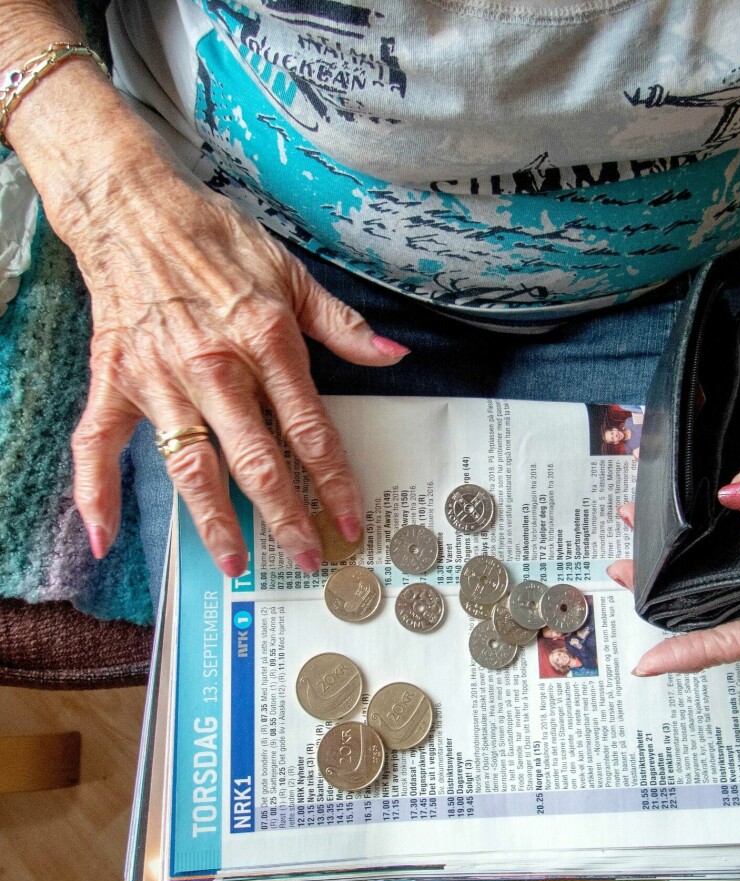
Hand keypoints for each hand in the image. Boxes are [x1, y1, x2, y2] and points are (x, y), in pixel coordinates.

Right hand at [60, 144, 407, 575]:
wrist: (135, 208)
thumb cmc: (218, 240)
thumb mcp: (293, 274)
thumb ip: (343, 326)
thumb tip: (394, 357)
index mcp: (267, 343)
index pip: (311, 430)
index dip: (334, 482)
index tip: (350, 521)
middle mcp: (215, 368)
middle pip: (256, 461)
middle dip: (285, 517)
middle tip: (306, 559)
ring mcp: (160, 379)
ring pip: (191, 465)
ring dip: (213, 520)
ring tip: (235, 563)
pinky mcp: (115, 380)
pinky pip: (99, 444)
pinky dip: (96, 491)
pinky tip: (107, 537)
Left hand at [608, 290, 739, 674]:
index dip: (704, 649)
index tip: (652, 660)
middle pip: (730, 591)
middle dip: (673, 594)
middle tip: (623, 569)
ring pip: (724, 546)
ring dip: (676, 542)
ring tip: (633, 520)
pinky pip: (729, 498)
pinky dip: (694, 496)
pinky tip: (667, 477)